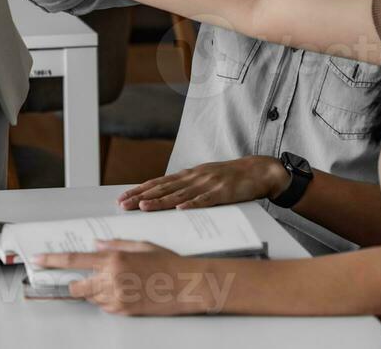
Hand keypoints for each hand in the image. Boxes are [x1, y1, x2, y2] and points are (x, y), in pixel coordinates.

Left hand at [33, 241, 220, 315]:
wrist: (187, 284)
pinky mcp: (124, 311)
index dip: (52, 260)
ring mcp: (117, 297)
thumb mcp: (141, 245)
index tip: (39, 260)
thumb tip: (97, 244)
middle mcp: (111, 279)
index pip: (74, 260)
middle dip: (77, 282)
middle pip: (78, 285)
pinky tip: (126, 291)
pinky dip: (108, 300)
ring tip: (118, 282)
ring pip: (91, 297)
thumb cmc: (168, 262)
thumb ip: (115, 244)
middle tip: (85, 278)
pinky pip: (105, 307)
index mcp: (114, 258)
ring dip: (95, 291)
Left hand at [117, 156, 289, 211]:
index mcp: (190, 175)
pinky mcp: (223, 192)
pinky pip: (206, 200)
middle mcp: (195, 177)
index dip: (140, 190)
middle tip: (123, 205)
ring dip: (160, 201)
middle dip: (142, 196)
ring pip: (180, 194)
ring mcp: (209, 184)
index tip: (122, 198)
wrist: (258, 170)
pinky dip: (193, 204)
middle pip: (164, 187)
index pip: (159, 182)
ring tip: (144, 207)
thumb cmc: (230, 177)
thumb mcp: (205, 178)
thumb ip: (187, 186)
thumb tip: (164, 197)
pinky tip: (180, 209)